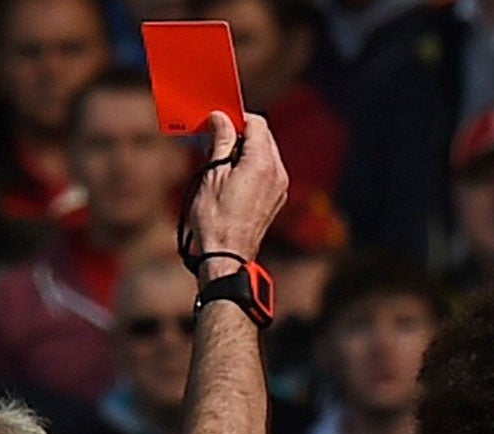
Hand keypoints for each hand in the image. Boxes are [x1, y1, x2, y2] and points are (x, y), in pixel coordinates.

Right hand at [190, 111, 287, 265]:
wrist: (227, 256)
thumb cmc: (215, 218)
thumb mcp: (213, 174)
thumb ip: (222, 142)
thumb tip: (221, 118)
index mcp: (263, 163)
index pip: (257, 124)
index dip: (237, 118)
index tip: (218, 123)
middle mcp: (278, 174)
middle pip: (264, 137)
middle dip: (242, 133)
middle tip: (216, 139)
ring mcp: (280, 189)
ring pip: (266, 155)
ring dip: (246, 150)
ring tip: (221, 161)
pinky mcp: (276, 201)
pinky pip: (267, 173)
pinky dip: (252, 167)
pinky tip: (232, 177)